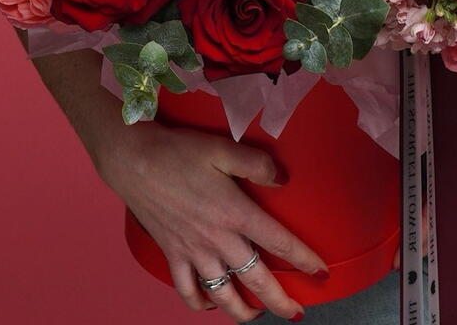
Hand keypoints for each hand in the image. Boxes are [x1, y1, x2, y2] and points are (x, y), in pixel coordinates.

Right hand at [97, 121, 327, 322]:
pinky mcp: (172, 254)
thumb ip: (257, 164)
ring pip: (223, 294)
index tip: (322, 273)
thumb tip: (284, 180)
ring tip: (257, 315)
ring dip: (243, 310)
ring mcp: (193, 251)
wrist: (134, 162)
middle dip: (279, 300)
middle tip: (296, 313)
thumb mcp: (223, 148)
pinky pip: (187, 290)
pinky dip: (200, 303)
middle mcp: (217, 239)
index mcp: (235, 212)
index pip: (278, 242)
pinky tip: (210, 305)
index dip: (303, 259)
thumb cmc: (180, 151)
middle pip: (255, 279)